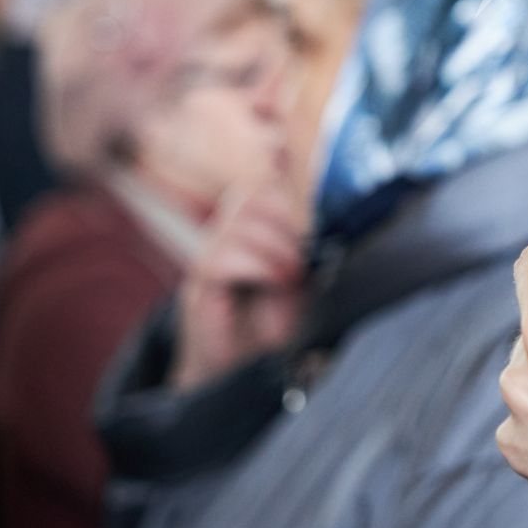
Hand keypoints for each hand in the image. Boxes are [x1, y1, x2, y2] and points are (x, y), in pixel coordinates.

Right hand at [171, 170, 307, 389]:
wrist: (245, 376)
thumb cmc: (276, 326)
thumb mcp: (304, 278)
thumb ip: (309, 244)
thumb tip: (328, 214)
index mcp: (254, 230)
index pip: (261, 186)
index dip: (274, 169)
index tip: (285, 151)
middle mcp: (227, 238)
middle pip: (248, 197)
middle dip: (284, 217)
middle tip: (304, 253)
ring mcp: (210, 261)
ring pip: (236, 224)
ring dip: (275, 246)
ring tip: (293, 274)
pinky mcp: (198, 289)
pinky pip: (219, 258)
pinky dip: (256, 265)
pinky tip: (278, 281)